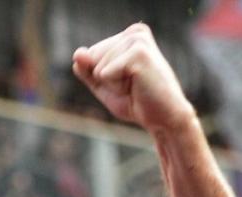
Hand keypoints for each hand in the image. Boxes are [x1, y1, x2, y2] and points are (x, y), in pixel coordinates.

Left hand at [72, 23, 195, 133]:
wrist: (163, 119)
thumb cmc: (136, 102)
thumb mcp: (103, 85)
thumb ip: (87, 69)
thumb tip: (77, 53)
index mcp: (129, 35)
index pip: (90, 54)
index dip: (101, 76)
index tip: (126, 82)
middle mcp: (135, 33)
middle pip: (91, 57)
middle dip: (105, 79)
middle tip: (132, 86)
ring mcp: (138, 41)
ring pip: (97, 66)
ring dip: (112, 84)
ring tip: (136, 86)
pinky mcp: (139, 53)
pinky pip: (104, 74)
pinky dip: (116, 87)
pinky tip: (138, 87)